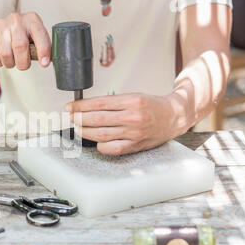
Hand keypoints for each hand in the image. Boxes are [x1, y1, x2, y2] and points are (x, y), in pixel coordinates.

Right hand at [0, 12, 50, 69]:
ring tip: (10, 60)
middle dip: (22, 63)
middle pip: (20, 47)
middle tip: (22, 65)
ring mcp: (1, 22)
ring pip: (5, 54)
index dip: (43, 50)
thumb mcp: (32, 41)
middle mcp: (17, 18)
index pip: (40, 35)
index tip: (44, 64)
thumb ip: (40, 49)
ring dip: (9, 63)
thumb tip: (47, 62)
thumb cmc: (18, 39)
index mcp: (32, 20)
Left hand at [65, 93, 190, 154]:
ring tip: (78, 128)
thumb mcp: (133, 96)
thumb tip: (87, 108)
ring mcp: (134, 133)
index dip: (81, 106)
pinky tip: (95, 141)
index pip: (99, 103)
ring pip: (102, 134)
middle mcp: (133, 117)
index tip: (70, 107)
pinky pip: (112, 148)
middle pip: (98, 119)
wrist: (174, 116)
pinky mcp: (135, 145)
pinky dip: (100, 145)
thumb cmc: (151, 106)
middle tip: (70, 117)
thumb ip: (112, 102)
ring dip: (85, 132)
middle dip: (79, 119)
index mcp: (132, 101)